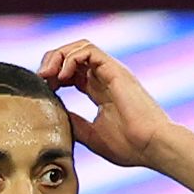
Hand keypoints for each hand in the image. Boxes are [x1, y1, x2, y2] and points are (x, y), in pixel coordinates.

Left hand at [36, 41, 179, 167]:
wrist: (153, 147)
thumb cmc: (130, 146)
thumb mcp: (91, 135)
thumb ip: (74, 123)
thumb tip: (54, 114)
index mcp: (101, 91)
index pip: (72, 72)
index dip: (53, 77)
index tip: (43, 91)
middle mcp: (106, 77)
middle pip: (73, 55)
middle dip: (52, 62)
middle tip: (40, 80)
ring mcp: (111, 72)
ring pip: (80, 47)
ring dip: (58, 56)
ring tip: (48, 76)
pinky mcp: (115, 70)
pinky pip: (89, 50)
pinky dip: (71, 58)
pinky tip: (62, 76)